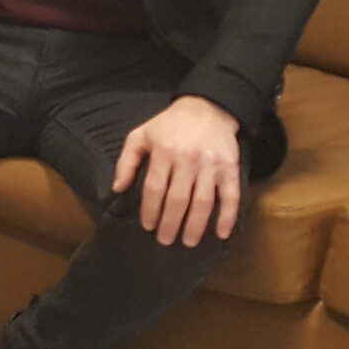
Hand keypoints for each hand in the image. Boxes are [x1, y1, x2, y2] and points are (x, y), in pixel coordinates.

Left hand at [112, 96, 243, 246]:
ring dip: (195, 225)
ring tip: (188, 241)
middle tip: (165, 240)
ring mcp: (211, 165)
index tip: (148, 226)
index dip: (150, 211)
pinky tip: (221, 233)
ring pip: (203, 202)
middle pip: (178, 199)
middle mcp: (188, 160)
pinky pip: (231, 195)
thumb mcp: (140, 135)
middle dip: (170, 224)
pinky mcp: (230, 167)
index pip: (154, 189)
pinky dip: (227, 216)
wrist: (207, 108)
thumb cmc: (169, 125)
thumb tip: (117, 188)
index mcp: (164, 152)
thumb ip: (126, 161)